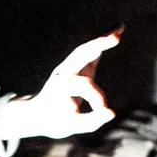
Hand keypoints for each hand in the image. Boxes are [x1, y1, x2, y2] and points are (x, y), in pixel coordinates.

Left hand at [4, 30, 120, 139]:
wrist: (38, 114)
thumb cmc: (55, 121)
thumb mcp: (71, 126)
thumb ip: (91, 121)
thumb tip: (111, 113)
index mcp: (60, 85)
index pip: (85, 84)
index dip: (98, 97)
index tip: (103, 111)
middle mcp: (63, 71)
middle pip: (81, 53)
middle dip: (97, 45)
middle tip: (115, 38)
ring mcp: (69, 66)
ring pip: (86, 49)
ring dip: (102, 39)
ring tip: (119, 29)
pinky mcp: (77, 65)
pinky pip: (91, 50)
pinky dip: (103, 42)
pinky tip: (118, 31)